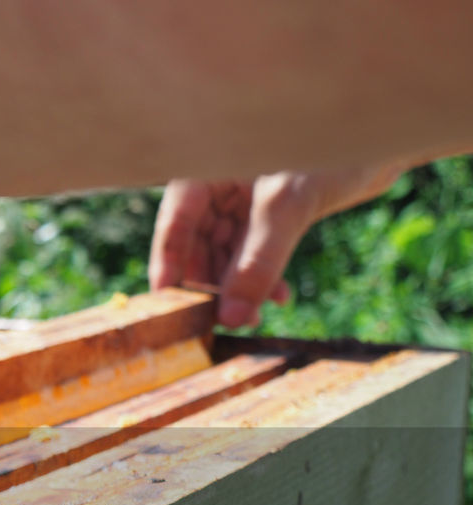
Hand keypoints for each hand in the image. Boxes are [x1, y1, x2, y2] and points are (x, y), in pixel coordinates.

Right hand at [149, 166, 404, 327]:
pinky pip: (252, 254)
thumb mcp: (287, 207)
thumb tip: (231, 318)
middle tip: (225, 320)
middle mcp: (217, 185)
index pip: (173, 226)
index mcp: (206, 169)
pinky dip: (263, 278)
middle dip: (211, 286)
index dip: (169, 269)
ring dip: (238, 289)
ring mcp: (241, 201)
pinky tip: (280, 295)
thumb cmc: (328, 149)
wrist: (383, 135)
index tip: (170, 308)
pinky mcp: (267, 214)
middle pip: (196, 247)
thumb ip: (257, 264)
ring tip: (258, 314)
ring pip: (225, 256)